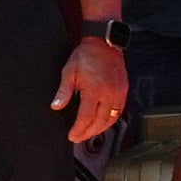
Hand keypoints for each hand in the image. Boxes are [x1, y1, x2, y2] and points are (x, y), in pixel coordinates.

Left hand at [54, 30, 134, 146]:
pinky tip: (102, 122)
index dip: (79, 129)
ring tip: (89, 133)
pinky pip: (119, 111)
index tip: (72, 136)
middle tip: (78, 137)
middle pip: (100, 122)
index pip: (86, 117)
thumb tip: (56, 106)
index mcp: (94, 90)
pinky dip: (110, 120)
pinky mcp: (124, 90)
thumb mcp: (69, 71)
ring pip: (112, 119)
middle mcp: (109, 94)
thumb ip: (64, 91)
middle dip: (88, 133)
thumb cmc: (86, 55)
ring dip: (100, 129)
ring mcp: (119, 93)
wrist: (105, 42)